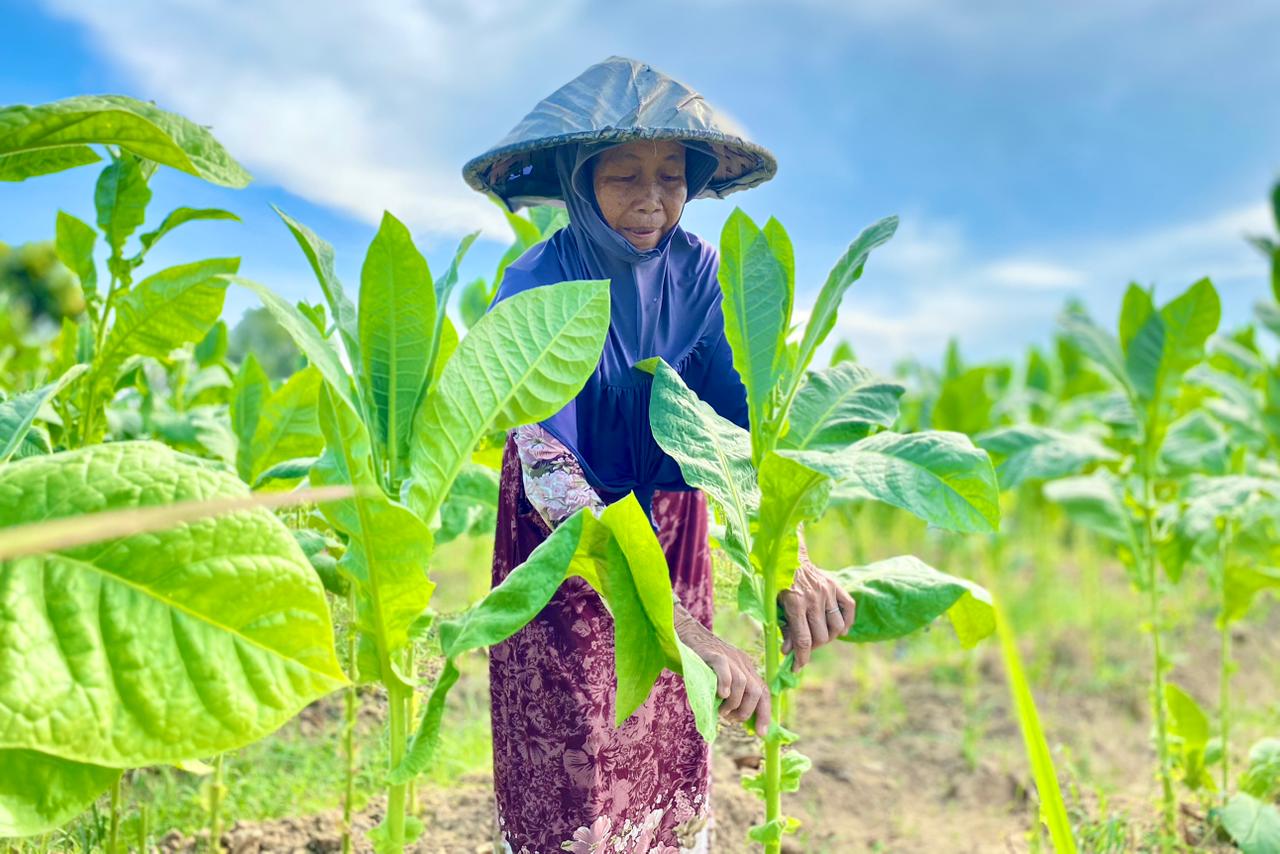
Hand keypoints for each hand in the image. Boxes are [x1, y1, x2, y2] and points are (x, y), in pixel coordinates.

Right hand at [674, 605, 770, 731]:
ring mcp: (728, 656)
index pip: (764, 691)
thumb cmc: (699, 662)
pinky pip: (724, 668)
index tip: (761, 732)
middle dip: (747, 711)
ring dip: (733, 703)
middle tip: (732, 719)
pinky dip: (725, 684)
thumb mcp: (719, 679)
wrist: (685, 635)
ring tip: (721, 711)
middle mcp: (741, 661)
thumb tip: (734, 717)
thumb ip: (728, 694)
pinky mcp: (713, 653)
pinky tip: (720, 695)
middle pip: (757, 690)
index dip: (764, 713)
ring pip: (742, 683)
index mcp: (746, 668)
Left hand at [778, 559, 855, 671]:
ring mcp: (827, 592)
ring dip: (828, 637)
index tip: (797, 667)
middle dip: (812, 648)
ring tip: (818, 637)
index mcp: (795, 603)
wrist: (788, 554)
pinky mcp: (836, 586)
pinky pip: (849, 609)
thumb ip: (782, 626)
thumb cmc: (777, 582)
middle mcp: (813, 598)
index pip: (803, 639)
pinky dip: (846, 622)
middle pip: (821, 636)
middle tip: (805, 648)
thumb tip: (787, 650)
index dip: (801, 658)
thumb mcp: (774, 604)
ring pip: (836, 627)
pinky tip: (839, 629)